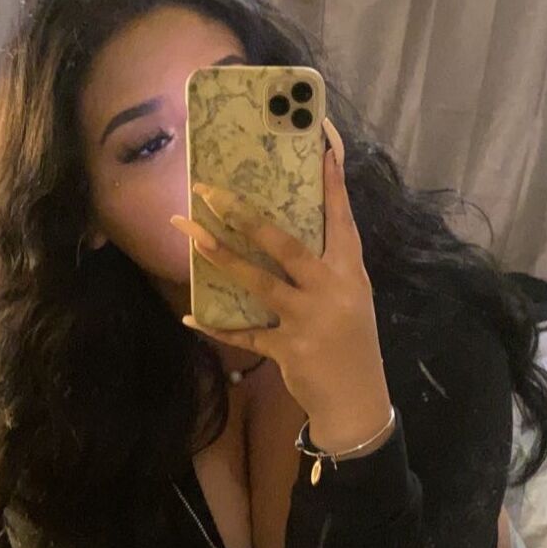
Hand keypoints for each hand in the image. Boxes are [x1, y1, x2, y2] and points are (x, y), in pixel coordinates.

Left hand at [169, 126, 392, 453]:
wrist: (357, 400)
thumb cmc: (350, 341)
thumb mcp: (350, 297)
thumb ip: (325, 266)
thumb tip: (282, 230)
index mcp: (349, 271)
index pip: (341, 218)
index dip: (331, 184)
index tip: (322, 146)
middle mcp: (331, 290)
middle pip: (284, 244)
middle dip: (244, 215)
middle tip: (210, 190)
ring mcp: (309, 320)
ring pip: (257, 281)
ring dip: (218, 255)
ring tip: (189, 231)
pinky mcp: (288, 349)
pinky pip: (244, 333)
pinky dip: (215, 324)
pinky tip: (189, 314)